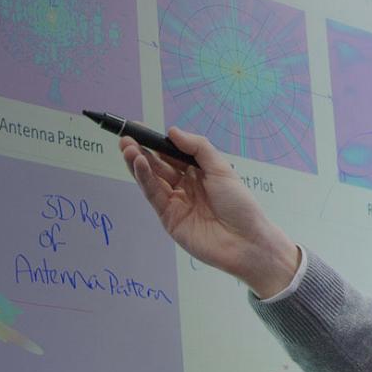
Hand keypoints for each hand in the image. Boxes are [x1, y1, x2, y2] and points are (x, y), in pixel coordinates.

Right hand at [120, 126, 299, 298]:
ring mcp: (176, 203)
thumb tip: (172, 131)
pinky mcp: (169, 218)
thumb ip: (197, 148)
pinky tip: (138, 164)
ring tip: (127, 148)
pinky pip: (154, 195)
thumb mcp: (221, 169)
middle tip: (126, 139)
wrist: (245, 241)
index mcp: (200, 173)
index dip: (157, 143)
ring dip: (138, 164)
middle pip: (159, 167)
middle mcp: (186, 186)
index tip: (140, 129)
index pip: (173, 155)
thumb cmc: (240, 205)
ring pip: (152, 180)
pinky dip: (144, 179)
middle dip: (141, 152)